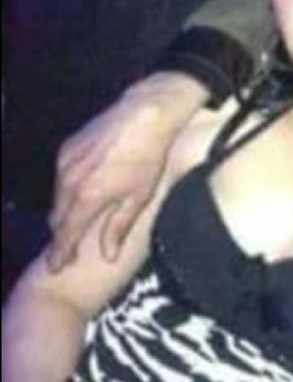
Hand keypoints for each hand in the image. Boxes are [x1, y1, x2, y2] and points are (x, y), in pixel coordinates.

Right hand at [47, 72, 205, 268]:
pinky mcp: (66, 148)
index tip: (55, 268)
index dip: (59, 253)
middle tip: (68, 252)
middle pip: (57, 218)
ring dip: (64, 213)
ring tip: (75, 226)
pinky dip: (67, 192)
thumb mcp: (138, 197)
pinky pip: (60, 179)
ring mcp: (65, 162)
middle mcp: (68, 180)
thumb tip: (107, 256)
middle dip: (61, 236)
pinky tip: (80, 195)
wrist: (144, 114)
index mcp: (86, 197)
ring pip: (57, 198)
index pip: (66, 234)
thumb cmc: (148, 158)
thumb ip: (118, 228)